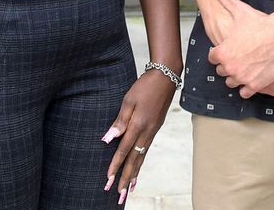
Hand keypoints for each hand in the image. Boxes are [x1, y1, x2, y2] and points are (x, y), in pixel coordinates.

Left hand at [102, 69, 178, 202]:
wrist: (166, 77)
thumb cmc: (145, 86)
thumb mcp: (128, 100)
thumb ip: (119, 121)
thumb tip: (108, 138)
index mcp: (138, 125)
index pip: (124, 150)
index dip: (115, 165)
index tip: (107, 179)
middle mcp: (147, 132)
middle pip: (134, 160)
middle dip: (125, 178)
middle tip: (118, 195)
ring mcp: (152, 131)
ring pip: (142, 158)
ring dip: (134, 175)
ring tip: (128, 189)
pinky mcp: (155, 129)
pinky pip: (146, 150)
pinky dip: (141, 163)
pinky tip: (138, 168)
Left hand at [207, 0, 273, 97]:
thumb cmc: (260, 23)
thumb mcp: (240, 10)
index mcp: (222, 51)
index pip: (212, 57)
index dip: (219, 53)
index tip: (226, 51)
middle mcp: (229, 67)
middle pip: (222, 71)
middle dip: (228, 66)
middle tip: (236, 60)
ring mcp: (241, 78)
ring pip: (232, 83)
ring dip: (236, 78)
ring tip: (243, 70)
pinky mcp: (254, 86)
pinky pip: (245, 93)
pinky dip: (247, 88)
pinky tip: (251, 80)